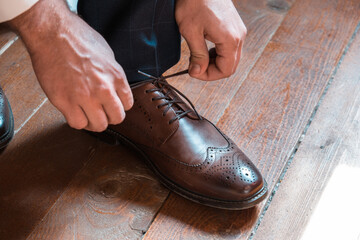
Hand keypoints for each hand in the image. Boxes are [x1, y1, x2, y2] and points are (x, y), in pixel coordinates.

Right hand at [8, 0, 132, 131]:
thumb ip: (112, 74)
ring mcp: (84, 97)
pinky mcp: (65, 101)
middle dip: (110, 117)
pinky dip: (78, 121)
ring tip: (88, 114)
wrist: (52, 33)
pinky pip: (77, 124)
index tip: (112, 104)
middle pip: (116, 118)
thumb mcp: (106, 54)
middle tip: (101, 112)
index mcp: (116, 77)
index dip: (119, 105)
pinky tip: (75, 112)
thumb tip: (114, 87)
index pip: (127, 104)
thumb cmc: (78, 38)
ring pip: (98, 125)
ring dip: (94, 122)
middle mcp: (104, 89)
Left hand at [175, 0, 246, 80]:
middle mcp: (239, 36)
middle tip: (195, 67)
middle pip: (231, 66)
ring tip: (198, 57)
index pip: (226, 70)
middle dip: (212, 71)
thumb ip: (197, 55)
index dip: (209, 76)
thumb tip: (197, 72)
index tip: (194, 72)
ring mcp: (238, 30)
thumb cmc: (194, 2)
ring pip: (231, 58)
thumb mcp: (191, 32)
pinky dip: (218, 53)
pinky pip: (230, 47)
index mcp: (230, 39)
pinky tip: (205, 48)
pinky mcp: (235, 26)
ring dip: (214, 62)